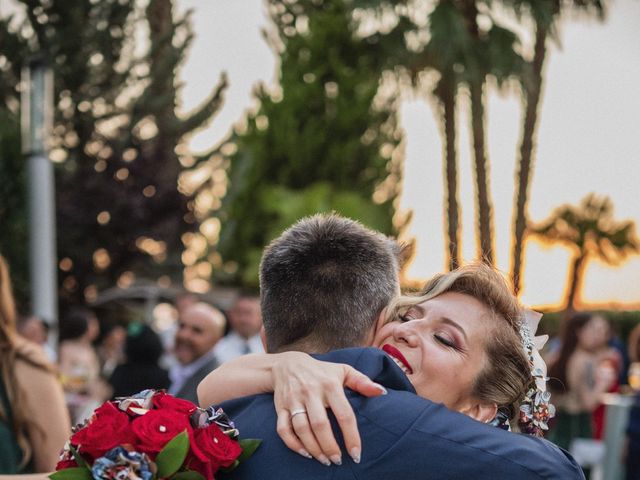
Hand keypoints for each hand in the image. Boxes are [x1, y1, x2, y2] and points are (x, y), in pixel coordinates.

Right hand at [271, 352, 386, 465]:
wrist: (288, 363)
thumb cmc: (321, 371)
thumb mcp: (343, 371)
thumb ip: (362, 382)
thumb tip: (382, 392)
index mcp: (329, 384)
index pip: (344, 413)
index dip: (351, 436)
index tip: (356, 454)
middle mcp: (310, 392)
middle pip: (320, 425)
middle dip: (330, 446)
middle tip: (337, 461)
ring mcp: (293, 399)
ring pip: (301, 429)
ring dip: (313, 448)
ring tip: (324, 460)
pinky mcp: (280, 406)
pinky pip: (283, 429)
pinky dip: (293, 444)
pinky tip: (305, 453)